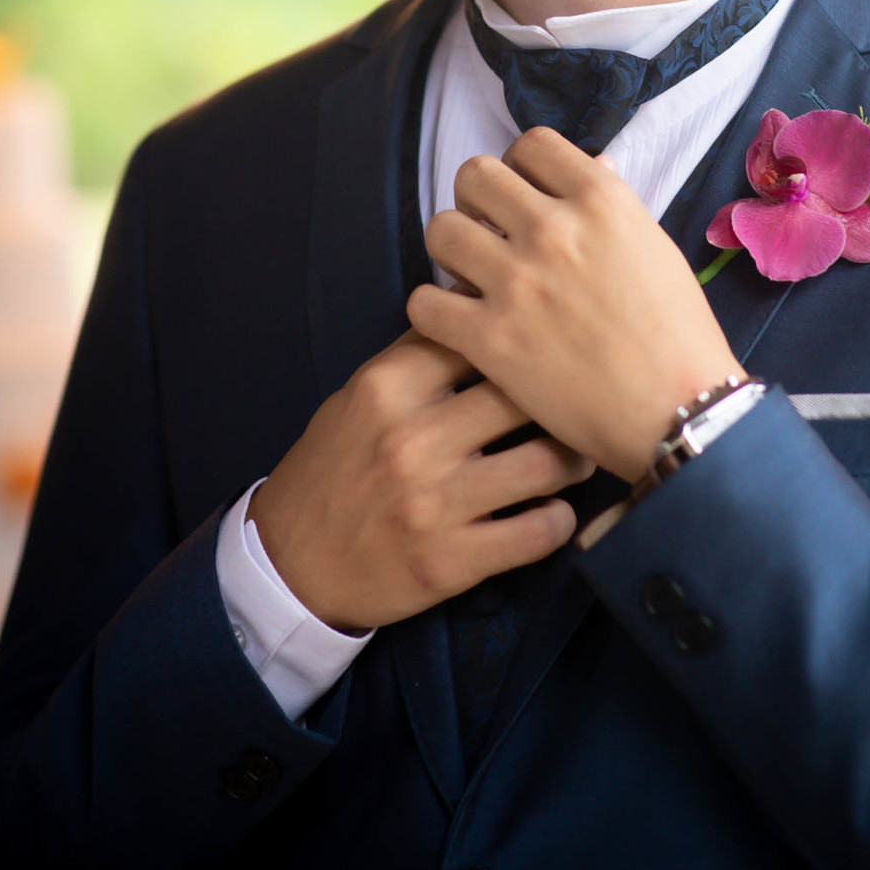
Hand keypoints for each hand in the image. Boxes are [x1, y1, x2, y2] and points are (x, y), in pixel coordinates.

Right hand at [247, 328, 593, 632]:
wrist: (289, 565)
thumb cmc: (333, 470)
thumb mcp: (358, 397)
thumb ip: (416, 356)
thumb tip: (477, 303)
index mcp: (389, 387)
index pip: (479, 335)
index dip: (521, 337)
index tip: (546, 343)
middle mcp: (413, 439)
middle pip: (523, 393)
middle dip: (562, 396)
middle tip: (580, 402)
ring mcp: (434, 502)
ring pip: (546, 463)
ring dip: (573, 459)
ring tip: (577, 455)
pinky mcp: (450, 561)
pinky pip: (538, 532)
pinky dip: (559, 520)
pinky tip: (555, 511)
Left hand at [408, 129, 740, 482]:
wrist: (679, 410)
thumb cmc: (678, 333)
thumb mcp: (654, 247)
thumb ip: (611, 205)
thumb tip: (592, 163)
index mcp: (600, 199)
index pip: (531, 145)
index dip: (521, 168)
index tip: (524, 197)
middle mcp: (553, 229)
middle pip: (474, 175)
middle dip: (478, 201)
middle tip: (491, 233)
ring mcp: (517, 282)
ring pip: (441, 230)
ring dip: (452, 251)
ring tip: (472, 276)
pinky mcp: (489, 339)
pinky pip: (423, 301)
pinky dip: (434, 310)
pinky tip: (458, 322)